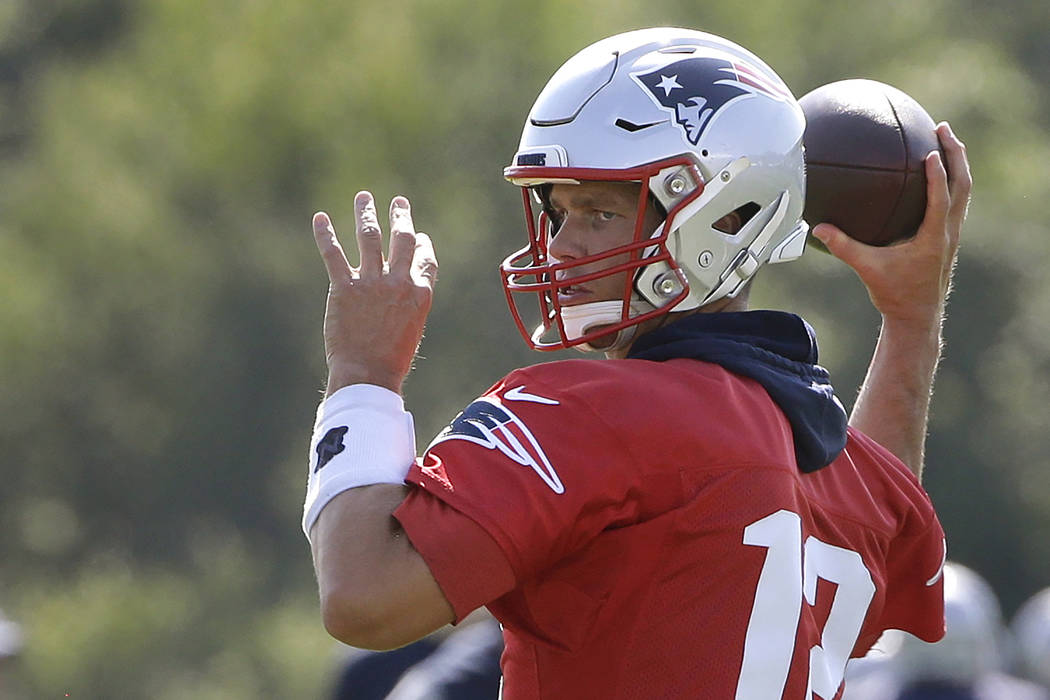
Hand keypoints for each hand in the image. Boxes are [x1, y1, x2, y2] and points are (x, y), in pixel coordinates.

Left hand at [313, 191, 437, 395]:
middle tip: (398, 202)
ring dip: (366, 213)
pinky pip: (333, 254)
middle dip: (401, 216)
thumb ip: (408, 303)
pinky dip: (325, 234)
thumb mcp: (412, 329)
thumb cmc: (391, 359)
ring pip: (370, 236)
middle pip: (403, 238)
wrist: (368, 374)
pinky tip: (320, 218)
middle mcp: (398, 282)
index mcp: (420, 293)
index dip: (423, 243)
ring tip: (363, 197)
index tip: (419, 235)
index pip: (425, 257)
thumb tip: (401, 291)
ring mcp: (371, 283)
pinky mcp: (344, 288)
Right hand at [812, 122, 971, 327]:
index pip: (941, 198)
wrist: (918, 317)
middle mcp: (948, 232)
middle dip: (956, 154)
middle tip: (942, 128)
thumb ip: (844, 247)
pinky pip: (955, 201)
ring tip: (945, 140)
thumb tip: (818, 228)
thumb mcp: (867, 270)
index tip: (930, 151)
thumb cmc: (894, 294)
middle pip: (962, 185)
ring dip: (957, 163)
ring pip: (963, 191)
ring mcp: (952, 234)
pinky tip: (935, 172)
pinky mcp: (948, 237)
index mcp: (934, 238)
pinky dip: (949, 181)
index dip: (937, 174)